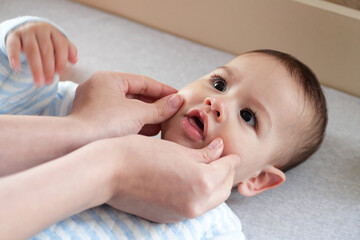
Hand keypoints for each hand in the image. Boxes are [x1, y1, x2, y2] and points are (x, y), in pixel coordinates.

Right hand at [6, 21, 76, 85]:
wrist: (25, 29)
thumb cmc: (46, 40)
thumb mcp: (57, 43)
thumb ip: (68, 51)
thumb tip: (74, 61)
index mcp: (54, 32)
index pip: (60, 46)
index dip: (61, 61)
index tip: (58, 73)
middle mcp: (41, 30)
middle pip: (47, 51)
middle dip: (49, 69)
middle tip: (48, 82)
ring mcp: (26, 32)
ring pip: (32, 51)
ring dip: (36, 69)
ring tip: (38, 82)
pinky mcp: (13, 36)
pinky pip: (13, 47)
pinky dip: (15, 58)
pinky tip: (17, 68)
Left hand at [69, 71, 182, 138]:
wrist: (75, 145)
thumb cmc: (104, 124)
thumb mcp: (138, 113)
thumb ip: (159, 108)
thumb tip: (177, 101)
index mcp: (108, 79)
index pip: (143, 82)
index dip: (163, 90)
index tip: (178, 96)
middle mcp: (100, 89)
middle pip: (135, 95)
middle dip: (155, 104)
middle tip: (173, 110)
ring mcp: (96, 106)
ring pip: (128, 108)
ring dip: (147, 115)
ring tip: (165, 121)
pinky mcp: (95, 122)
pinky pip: (120, 118)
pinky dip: (135, 123)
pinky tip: (150, 130)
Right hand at [102, 135, 240, 222]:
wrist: (108, 173)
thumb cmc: (139, 154)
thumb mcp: (176, 149)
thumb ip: (203, 154)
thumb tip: (220, 150)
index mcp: (202, 183)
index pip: (225, 170)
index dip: (230, 160)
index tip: (232, 154)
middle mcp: (196, 204)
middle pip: (222, 190)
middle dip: (226, 175)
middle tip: (224, 161)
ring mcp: (182, 214)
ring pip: (210, 201)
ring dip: (215, 187)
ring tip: (210, 171)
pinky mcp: (169, 218)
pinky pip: (194, 207)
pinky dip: (200, 195)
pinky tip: (193, 182)